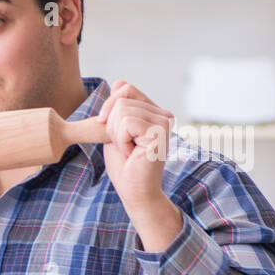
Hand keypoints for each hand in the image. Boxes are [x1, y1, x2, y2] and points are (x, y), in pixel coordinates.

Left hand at [96, 80, 173, 211]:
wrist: (134, 192)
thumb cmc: (125, 166)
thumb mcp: (115, 131)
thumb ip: (117, 108)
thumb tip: (118, 82)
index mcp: (153, 111)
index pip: (125, 88)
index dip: (109, 106)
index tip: (110, 131)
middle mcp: (163, 114)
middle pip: (120, 99)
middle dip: (111, 125)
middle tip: (124, 146)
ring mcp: (164, 122)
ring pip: (121, 110)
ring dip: (116, 135)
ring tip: (129, 150)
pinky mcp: (160, 132)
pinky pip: (126, 123)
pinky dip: (121, 140)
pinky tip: (132, 153)